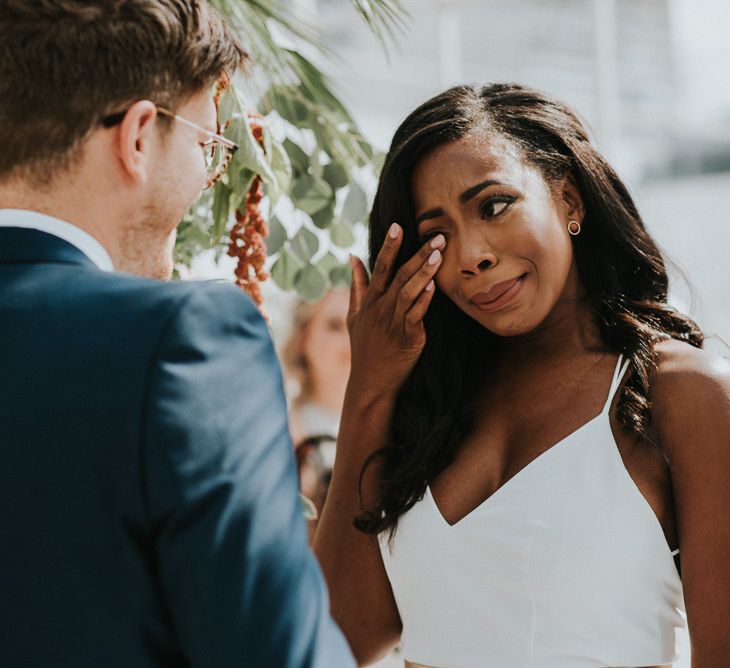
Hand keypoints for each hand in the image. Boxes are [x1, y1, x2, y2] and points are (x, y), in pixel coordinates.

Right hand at [347, 223, 444, 397]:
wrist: (370, 382)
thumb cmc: (364, 348)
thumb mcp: (354, 316)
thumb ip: (357, 286)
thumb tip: (353, 257)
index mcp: (370, 301)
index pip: (381, 267)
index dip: (390, 246)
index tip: (399, 226)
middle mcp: (381, 309)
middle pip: (400, 275)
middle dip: (418, 254)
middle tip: (437, 236)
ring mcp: (394, 323)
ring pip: (409, 292)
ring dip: (425, 272)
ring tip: (439, 255)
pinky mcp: (408, 338)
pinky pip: (417, 315)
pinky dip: (425, 300)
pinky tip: (435, 286)